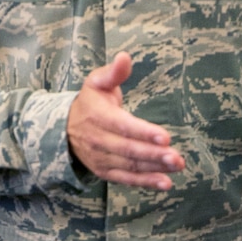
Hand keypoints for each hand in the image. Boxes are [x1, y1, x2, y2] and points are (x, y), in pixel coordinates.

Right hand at [67, 52, 184, 190]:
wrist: (65, 129)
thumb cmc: (90, 102)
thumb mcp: (97, 82)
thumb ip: (114, 72)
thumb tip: (125, 57)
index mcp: (97, 116)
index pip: (122, 126)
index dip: (143, 133)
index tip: (165, 137)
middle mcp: (98, 140)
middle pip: (128, 150)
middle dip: (153, 154)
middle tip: (176, 157)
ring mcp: (101, 159)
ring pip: (130, 166)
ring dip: (154, 169)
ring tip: (176, 167)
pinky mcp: (105, 172)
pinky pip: (126, 179)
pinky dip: (146, 183)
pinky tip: (165, 183)